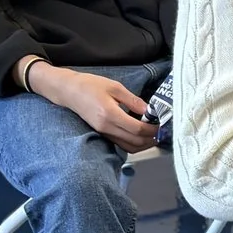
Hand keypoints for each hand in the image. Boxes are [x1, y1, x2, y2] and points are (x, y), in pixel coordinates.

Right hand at [28, 62, 156, 152]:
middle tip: (162, 132)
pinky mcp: (102, 133)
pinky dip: (133, 143)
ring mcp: (103, 132)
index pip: (137, 129)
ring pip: (128, 147)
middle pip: (134, 142)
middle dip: (151, 139)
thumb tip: (149, 110)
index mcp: (110, 114)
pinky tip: (141, 134)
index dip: (152, 130)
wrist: (69, 91)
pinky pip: (121, 143)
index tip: (163, 125)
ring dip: (143, 144)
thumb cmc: (90, 86)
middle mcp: (106, 127)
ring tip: (154, 135)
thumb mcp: (115, 87)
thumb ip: (133, 100)